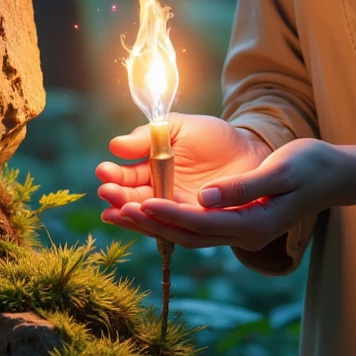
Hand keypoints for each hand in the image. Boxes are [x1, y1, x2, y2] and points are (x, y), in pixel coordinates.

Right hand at [97, 113, 271, 240]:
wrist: (252, 150)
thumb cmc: (214, 137)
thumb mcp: (180, 128)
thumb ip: (150, 136)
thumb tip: (116, 145)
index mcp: (153, 168)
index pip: (127, 176)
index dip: (114, 175)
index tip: (104, 171)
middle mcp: (161, 193)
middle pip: (133, 199)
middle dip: (118, 196)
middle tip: (107, 191)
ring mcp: (177, 209)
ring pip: (149, 216)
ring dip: (131, 215)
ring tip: (118, 210)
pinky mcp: (196, 223)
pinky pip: (174, 227)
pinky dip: (157, 226)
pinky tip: (141, 221)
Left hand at [98, 127, 341, 253]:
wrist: (335, 175)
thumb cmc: (311, 167)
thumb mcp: (281, 171)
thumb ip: (242, 188)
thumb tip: (205, 198)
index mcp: (254, 224)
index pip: (201, 224)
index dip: (168, 215)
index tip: (138, 203)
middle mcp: (243, 234)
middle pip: (187, 236)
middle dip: (148, 225)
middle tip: (113, 210)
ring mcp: (240, 231)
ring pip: (187, 234)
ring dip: (152, 225)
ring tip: (116, 212)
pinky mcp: (236, 221)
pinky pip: (195, 225)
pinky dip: (168, 218)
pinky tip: (146, 208)